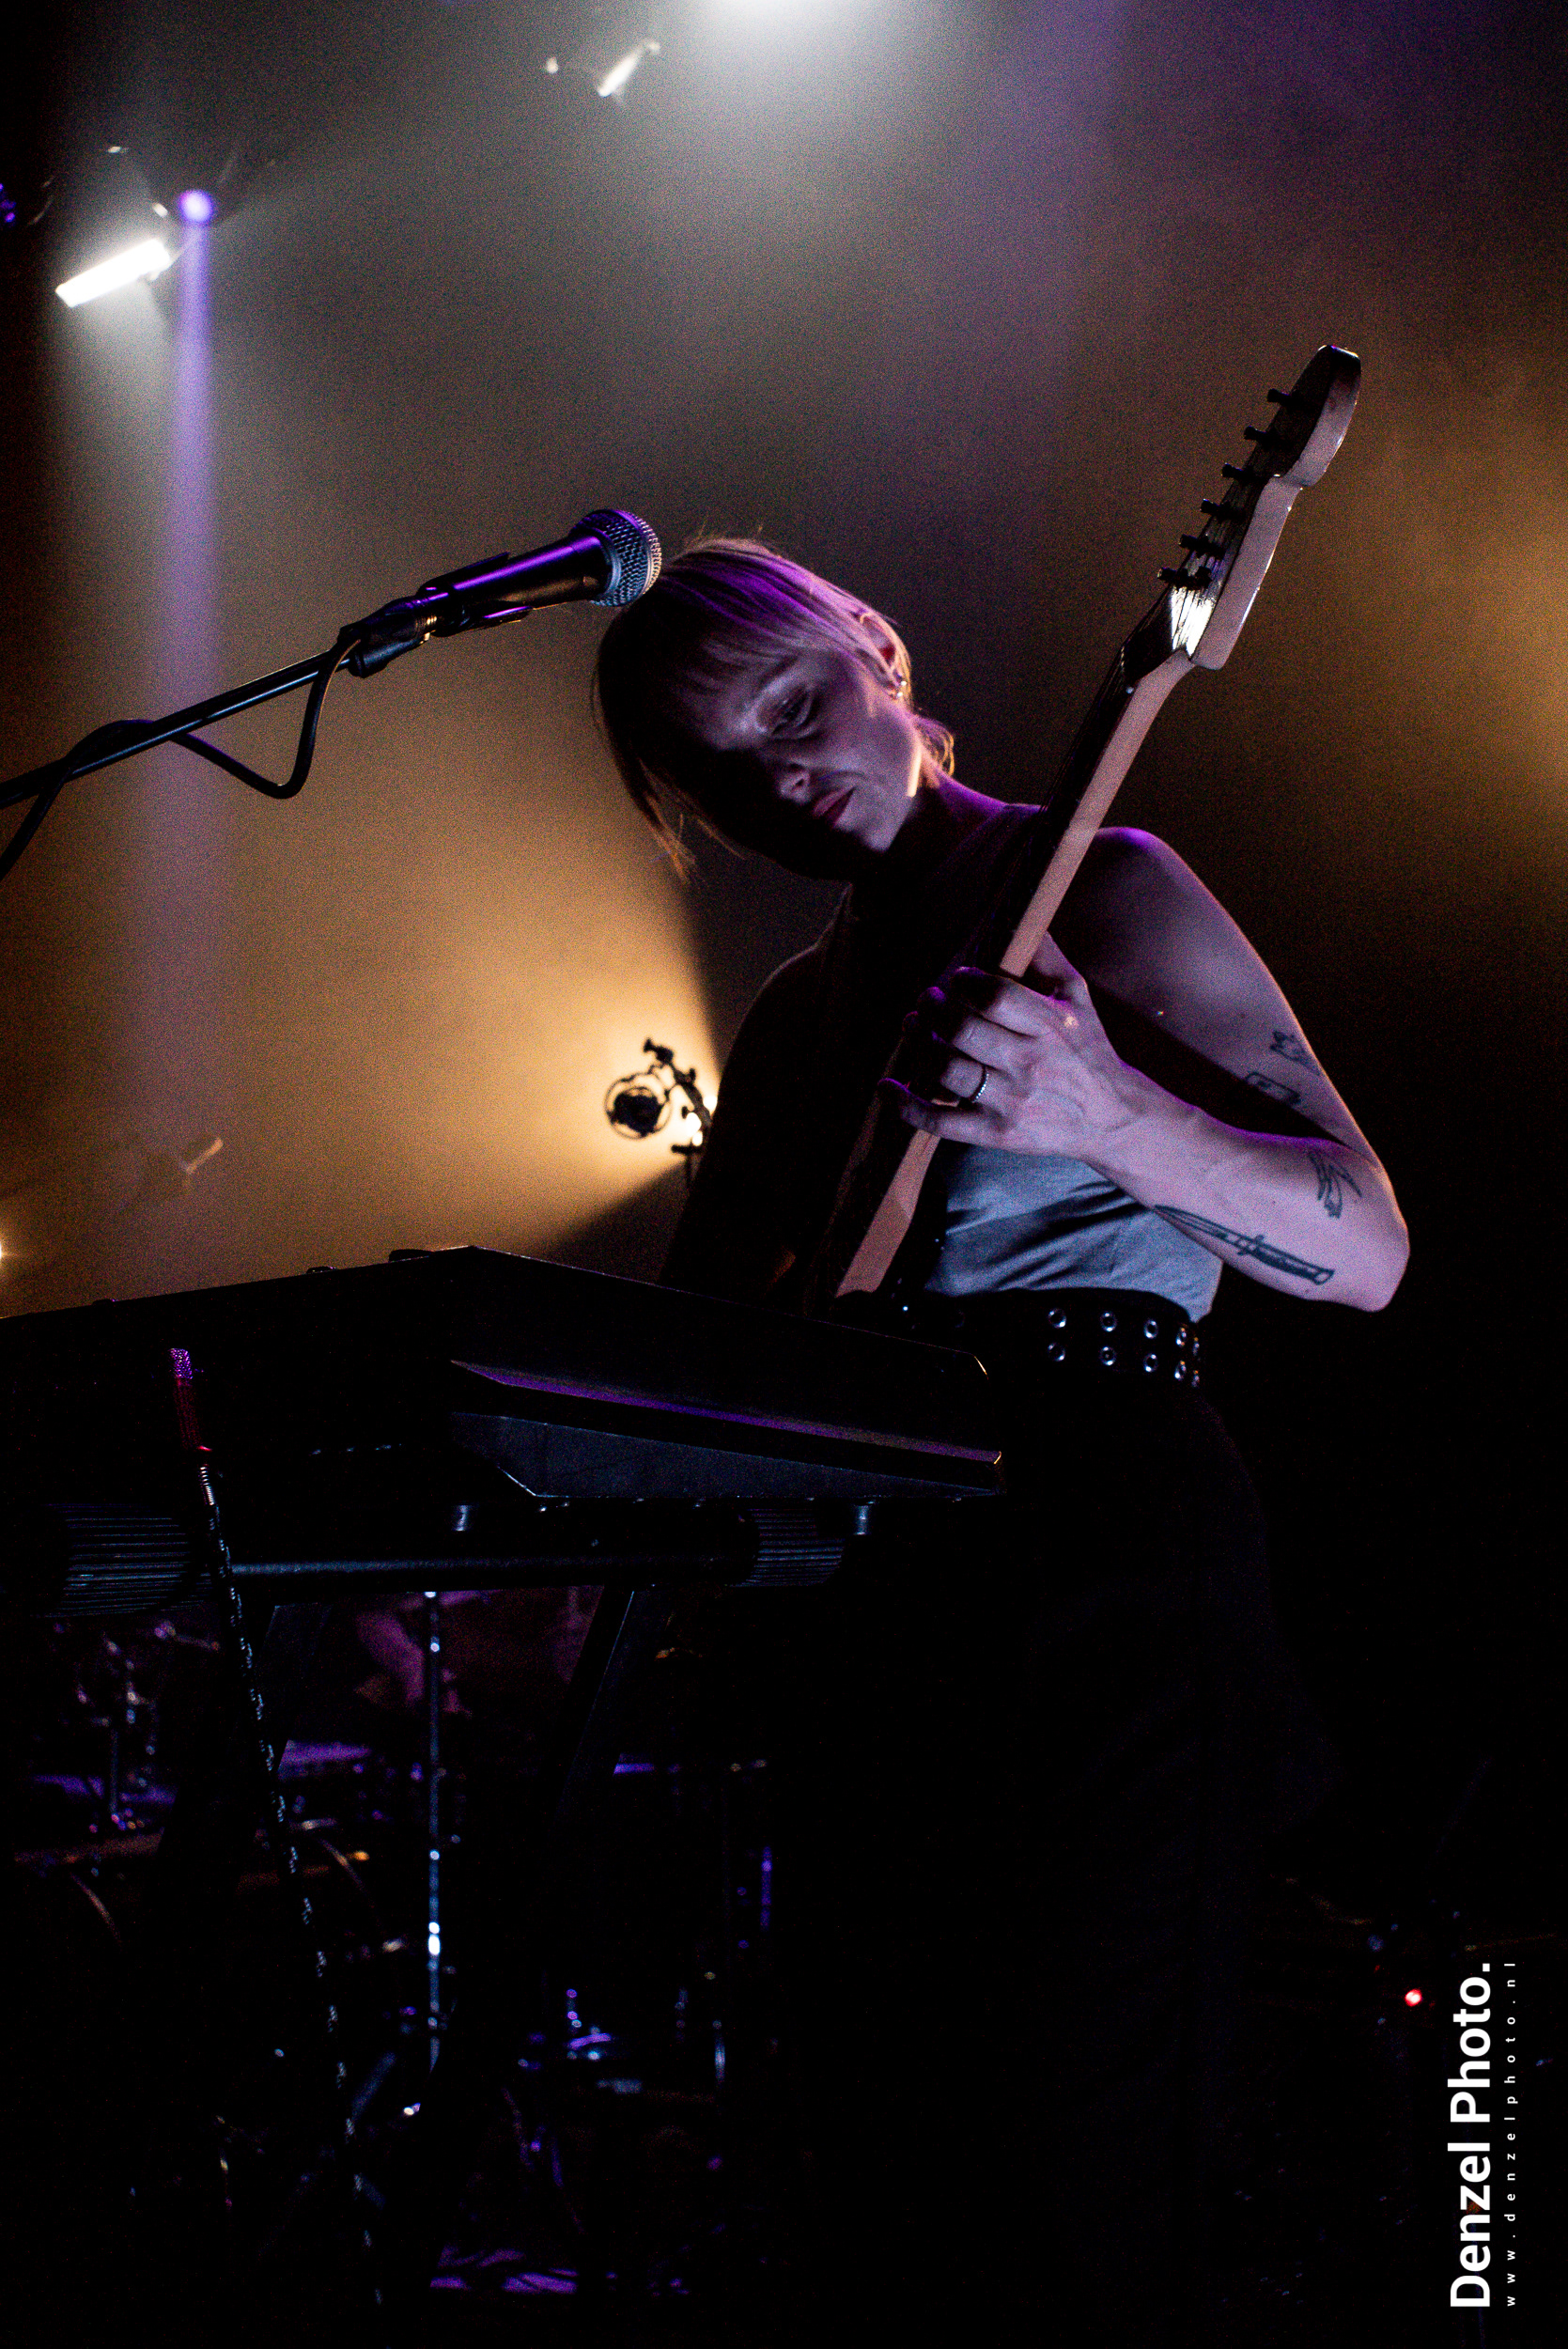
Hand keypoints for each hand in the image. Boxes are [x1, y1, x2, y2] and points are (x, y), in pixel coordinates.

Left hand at [883, 938, 1142, 1159]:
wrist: (1110, 1118)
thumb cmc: (1086, 1050)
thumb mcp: (1078, 999)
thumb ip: (1047, 958)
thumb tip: (1020, 914)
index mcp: (1051, 1026)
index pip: (995, 997)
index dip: (965, 983)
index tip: (957, 979)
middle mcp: (1031, 1064)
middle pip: (962, 1031)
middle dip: (932, 1009)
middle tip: (926, 1000)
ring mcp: (1012, 1101)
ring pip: (946, 1070)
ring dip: (917, 1044)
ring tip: (912, 1027)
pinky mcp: (996, 1133)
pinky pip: (940, 1121)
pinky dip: (906, 1105)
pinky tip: (887, 1087)